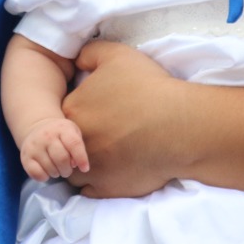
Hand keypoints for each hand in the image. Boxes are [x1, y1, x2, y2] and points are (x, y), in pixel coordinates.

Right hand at [20, 117, 88, 181]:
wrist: (37, 128)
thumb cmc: (61, 135)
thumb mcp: (73, 134)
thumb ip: (78, 148)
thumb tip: (74, 164)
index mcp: (62, 128)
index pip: (74, 144)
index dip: (82, 159)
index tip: (85, 169)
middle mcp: (46, 135)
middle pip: (62, 159)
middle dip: (67, 170)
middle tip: (67, 170)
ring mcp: (34, 146)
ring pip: (50, 168)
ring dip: (57, 173)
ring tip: (57, 169)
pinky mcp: (25, 156)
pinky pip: (36, 174)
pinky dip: (44, 177)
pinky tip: (46, 172)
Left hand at [63, 41, 181, 197]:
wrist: (180, 127)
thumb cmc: (149, 88)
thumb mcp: (117, 55)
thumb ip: (89, 53)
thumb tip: (77, 62)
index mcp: (71, 112)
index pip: (63, 114)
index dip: (80, 112)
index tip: (100, 112)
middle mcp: (74, 143)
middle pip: (66, 143)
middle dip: (80, 138)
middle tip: (105, 132)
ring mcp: (88, 170)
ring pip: (72, 169)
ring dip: (82, 162)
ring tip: (106, 154)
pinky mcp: (105, 189)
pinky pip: (89, 190)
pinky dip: (96, 183)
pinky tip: (112, 170)